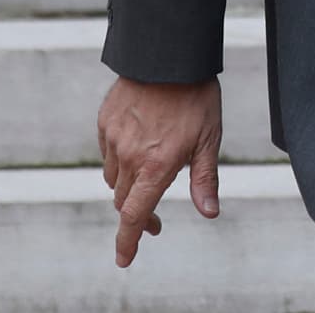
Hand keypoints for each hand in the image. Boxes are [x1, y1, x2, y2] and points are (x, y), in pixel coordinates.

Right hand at [98, 75, 222, 268]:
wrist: (168, 54)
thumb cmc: (196, 96)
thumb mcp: (210, 138)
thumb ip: (205, 179)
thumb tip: (209, 213)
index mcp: (156, 165)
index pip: (134, 215)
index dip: (128, 241)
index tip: (124, 259)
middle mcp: (130, 156)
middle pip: (123, 200)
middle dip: (136, 215)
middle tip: (153, 220)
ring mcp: (114, 138)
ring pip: (114, 178)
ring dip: (128, 186)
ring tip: (150, 174)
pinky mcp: (105, 121)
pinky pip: (108, 152)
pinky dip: (120, 159)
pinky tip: (138, 146)